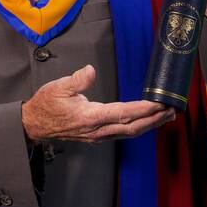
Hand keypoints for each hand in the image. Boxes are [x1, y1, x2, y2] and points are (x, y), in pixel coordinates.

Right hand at [21, 65, 174, 142]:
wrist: (35, 125)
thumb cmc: (46, 105)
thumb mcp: (58, 87)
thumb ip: (77, 80)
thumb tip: (90, 70)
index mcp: (89, 117)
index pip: (122, 114)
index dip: (143, 110)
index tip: (159, 104)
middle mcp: (97, 130)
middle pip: (132, 127)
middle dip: (154, 119)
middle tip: (172, 110)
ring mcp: (98, 135)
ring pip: (130, 132)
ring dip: (150, 125)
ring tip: (166, 116)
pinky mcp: (97, 135)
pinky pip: (123, 133)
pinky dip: (139, 127)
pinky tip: (146, 122)